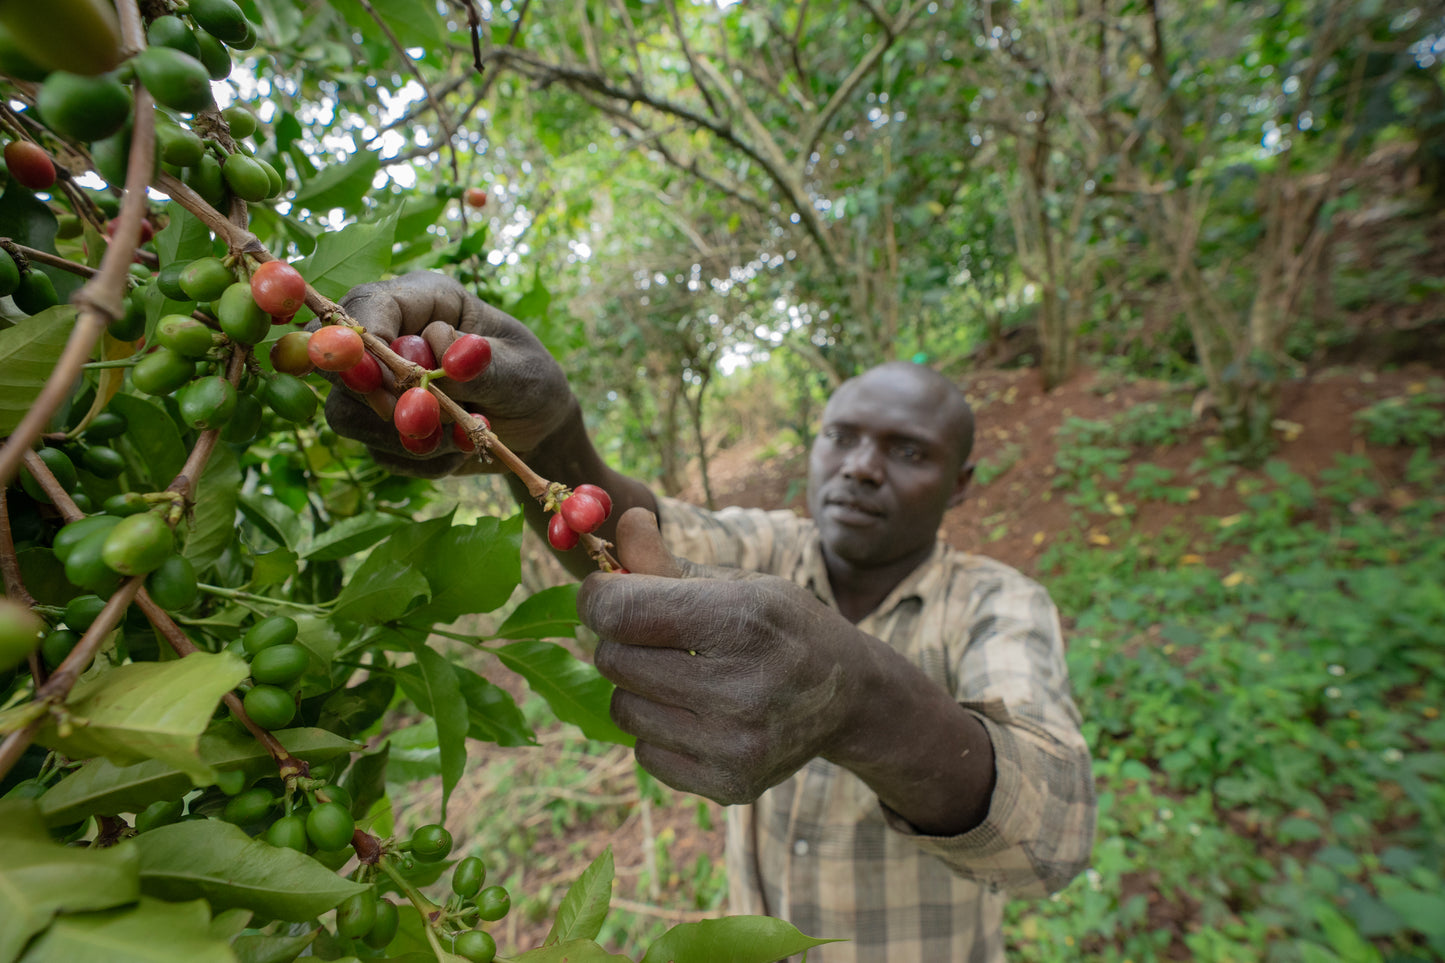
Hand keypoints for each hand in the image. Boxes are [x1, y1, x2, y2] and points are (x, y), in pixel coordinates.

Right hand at [317, 271, 574, 476]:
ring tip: (467, 434)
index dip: (365, 344)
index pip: (366, 305)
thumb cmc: (529, 381)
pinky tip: (459, 449)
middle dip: (381, 399)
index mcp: (424, 301)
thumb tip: (440, 350)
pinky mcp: (379, 427)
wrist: (536, 427)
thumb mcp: (519, 370)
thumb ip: (479, 366)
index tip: (392, 381)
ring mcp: (378, 385)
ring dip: (409, 435)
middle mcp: (390, 337)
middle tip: (431, 419)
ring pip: (347, 414)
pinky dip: (423, 459)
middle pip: (338, 364)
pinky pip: (378, 451)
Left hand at [578, 509, 873, 804]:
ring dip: (638, 688)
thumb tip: (622, 524)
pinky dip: (657, 730)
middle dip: (622, 641)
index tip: (604, 593)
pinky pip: (645, 752)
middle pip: (614, 660)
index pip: (621, 612)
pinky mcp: (731, 785)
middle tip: (655, 636)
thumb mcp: (738, 582)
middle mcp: (741, 688)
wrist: (851, 695)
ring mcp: (736, 744)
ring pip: (623, 709)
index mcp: (741, 620)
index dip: (599, 597)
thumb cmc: (782, 626)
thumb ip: (668, 562)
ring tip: (682, 676)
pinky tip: (697, 714)